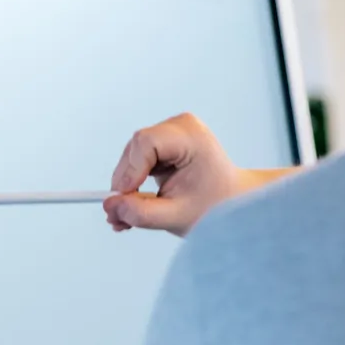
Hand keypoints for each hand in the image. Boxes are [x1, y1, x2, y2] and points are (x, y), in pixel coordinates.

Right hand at [102, 113, 279, 234]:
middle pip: (136, 149)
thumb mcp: (177, 216)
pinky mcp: (164, 143)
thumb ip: (142, 213)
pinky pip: (137, 160)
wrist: (233, 200)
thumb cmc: (215, 206)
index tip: (123, 199)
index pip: (147, 143)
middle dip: (124, 183)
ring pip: (132, 156)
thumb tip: (110, 206)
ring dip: (125, 185)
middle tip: (118, 216)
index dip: (129, 171)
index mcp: (191, 137)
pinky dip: (132, 182)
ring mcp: (171, 132)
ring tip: (126, 217)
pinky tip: (133, 204)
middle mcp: (180, 127)